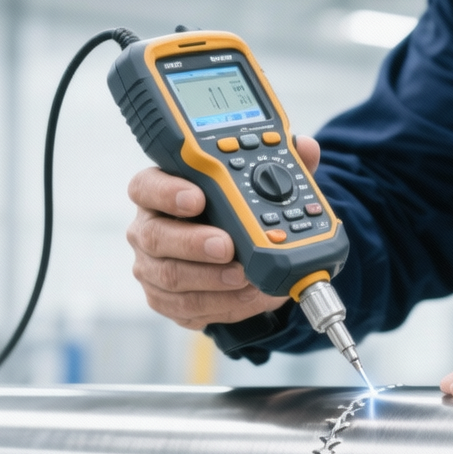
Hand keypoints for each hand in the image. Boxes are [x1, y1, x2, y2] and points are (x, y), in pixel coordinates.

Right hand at [126, 136, 322, 329]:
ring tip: (244, 276)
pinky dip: (218, 303)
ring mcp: (154, 267)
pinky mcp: (165, 300)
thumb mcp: (258, 190)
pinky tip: (243, 295)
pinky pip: (185, 306)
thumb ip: (279, 165)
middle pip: (156, 236)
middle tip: (227, 245)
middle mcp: (151, 228)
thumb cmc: (237, 219)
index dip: (168, 192)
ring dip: (210, 278)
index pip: (147, 186)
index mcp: (163, 192)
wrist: (246, 265)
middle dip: (194, 242)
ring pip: (170, 275)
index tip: (198, 198)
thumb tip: (305, 146)